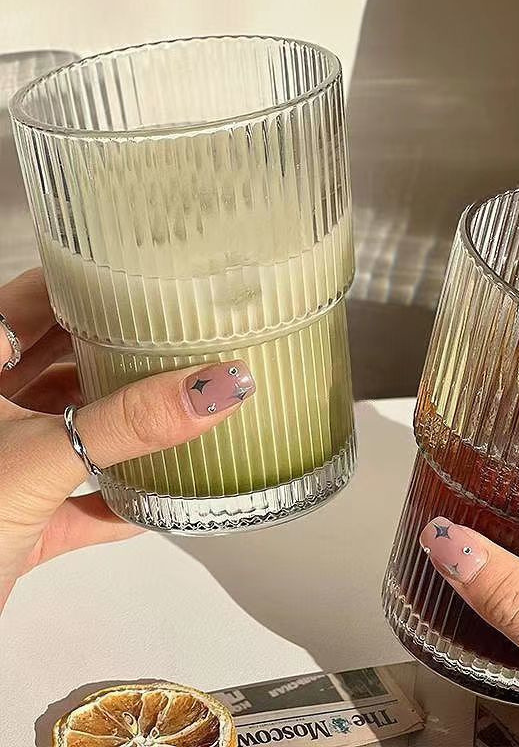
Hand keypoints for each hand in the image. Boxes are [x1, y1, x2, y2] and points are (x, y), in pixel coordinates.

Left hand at [0, 268, 255, 610]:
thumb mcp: (41, 456)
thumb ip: (131, 423)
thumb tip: (216, 387)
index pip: (34, 302)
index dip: (89, 287)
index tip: (147, 279)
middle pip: (63, 365)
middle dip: (121, 355)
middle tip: (181, 339)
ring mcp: (5, 467)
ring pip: (75, 431)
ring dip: (125, 429)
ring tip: (183, 407)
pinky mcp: (20, 519)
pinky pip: (80, 499)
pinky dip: (121, 500)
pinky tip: (164, 498)